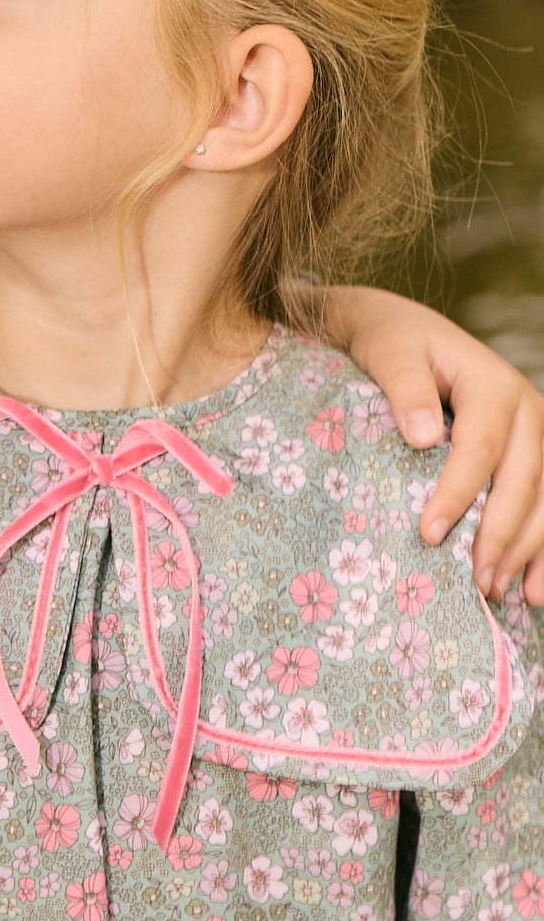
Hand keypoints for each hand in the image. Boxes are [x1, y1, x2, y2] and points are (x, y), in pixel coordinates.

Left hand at [317, 285, 543, 603]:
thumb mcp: (391, 352)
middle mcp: (527, 410)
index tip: (429, 533)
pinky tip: (532, 587)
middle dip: (500, 534)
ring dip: (527, 549)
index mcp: (494, 385)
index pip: (480, 447)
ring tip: (498, 591)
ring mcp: (535, 435)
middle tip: (474, 581)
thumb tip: (423, 438)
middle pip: (522, 480)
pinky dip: (541, 546)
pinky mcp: (531, 455)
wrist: (404, 329)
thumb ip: (406, 389)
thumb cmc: (393, 342)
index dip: (458, 493)